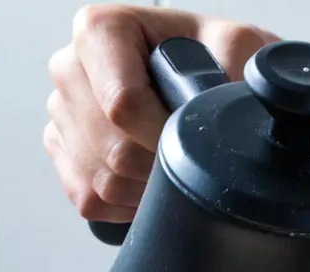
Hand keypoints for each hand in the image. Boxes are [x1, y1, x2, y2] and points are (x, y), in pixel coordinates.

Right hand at [45, 5, 276, 222]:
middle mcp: (69, 67)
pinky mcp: (62, 154)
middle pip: (112, 148)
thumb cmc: (215, 63)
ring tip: (172, 165)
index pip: (122, 103)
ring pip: (103, 181)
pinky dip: (127, 204)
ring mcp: (61, 113)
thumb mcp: (237, 47)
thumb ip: (239, 58)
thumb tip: (248, 91)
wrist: (205, 86)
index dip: (164, 136)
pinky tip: (149, 179)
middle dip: (160, 165)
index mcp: (100, 30)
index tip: (193, 142)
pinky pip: (91, 200)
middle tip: (189, 155)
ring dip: (147, 188)